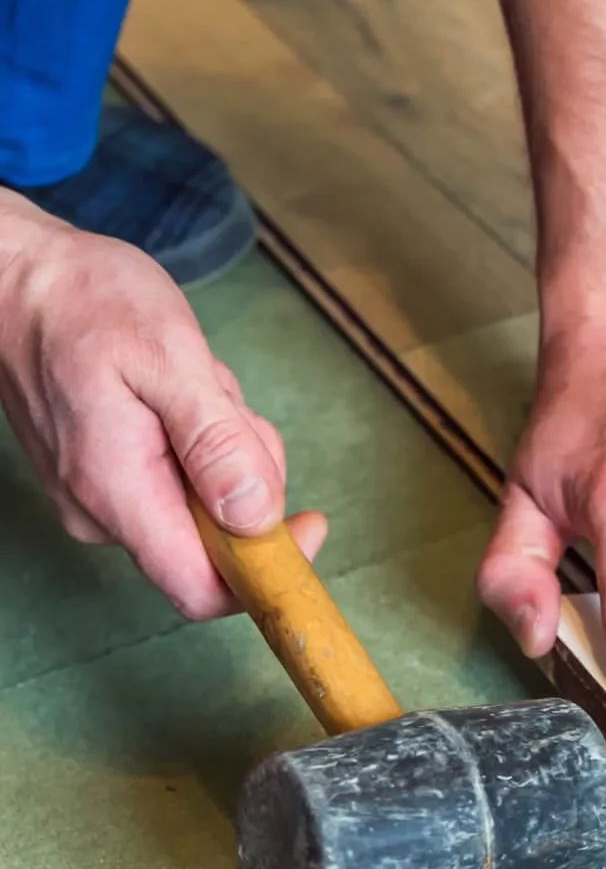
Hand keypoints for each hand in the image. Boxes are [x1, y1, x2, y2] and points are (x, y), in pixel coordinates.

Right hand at [0, 196, 325, 618]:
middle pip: (220, 538)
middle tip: (224, 400)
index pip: (201, 588)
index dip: (269, 572)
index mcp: (118, 493)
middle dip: (249, 473)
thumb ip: (217, 442)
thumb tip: (259, 516)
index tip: (313, 520)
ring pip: (208, 503)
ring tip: (192, 384)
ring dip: (226, 445)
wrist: (15, 279)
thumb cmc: (86, 304)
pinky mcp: (109, 479)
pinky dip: (201, 437)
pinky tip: (177, 391)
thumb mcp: (169, 358)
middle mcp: (104, 513)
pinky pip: (184, 478)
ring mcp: (102, 499)